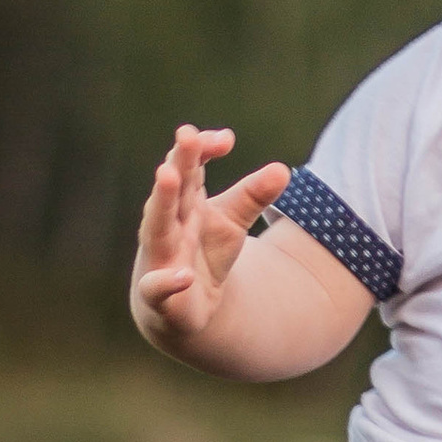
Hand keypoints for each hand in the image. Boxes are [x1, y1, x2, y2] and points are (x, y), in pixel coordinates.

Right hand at [130, 124, 291, 349]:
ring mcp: (159, 258)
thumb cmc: (203, 253)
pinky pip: (158, 288)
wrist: (180, 307)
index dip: (202, 150)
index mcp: (184, 203)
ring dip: (162, 202)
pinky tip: (183, 277)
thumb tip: (283, 169)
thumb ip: (253, 195)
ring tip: (168, 175)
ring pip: (157, 227)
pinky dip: (167, 282)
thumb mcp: (232, 222)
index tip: (226, 139)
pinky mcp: (158, 297)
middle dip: (179, 162)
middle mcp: (167, 225)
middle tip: (186, 134)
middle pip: (173, 190)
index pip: (190, 169)